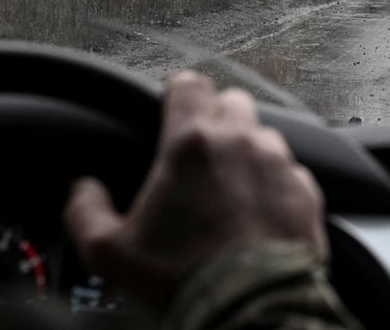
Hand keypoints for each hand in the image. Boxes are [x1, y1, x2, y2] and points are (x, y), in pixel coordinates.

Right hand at [63, 70, 326, 307]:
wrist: (249, 311)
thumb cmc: (183, 279)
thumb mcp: (110, 252)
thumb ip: (85, 211)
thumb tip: (83, 192)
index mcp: (192, 142)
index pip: (189, 83)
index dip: (178, 94)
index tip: (172, 112)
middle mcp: (241, 142)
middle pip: (231, 103)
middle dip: (216, 121)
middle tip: (200, 159)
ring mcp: (280, 165)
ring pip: (264, 136)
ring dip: (248, 153)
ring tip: (232, 191)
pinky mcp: (307, 193)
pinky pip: (291, 173)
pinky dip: (277, 187)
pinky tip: (260, 215)